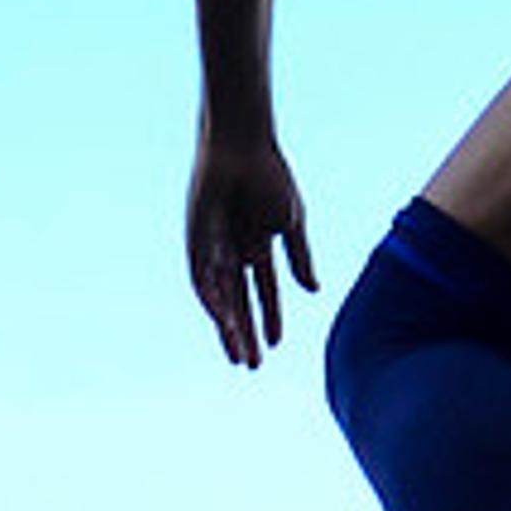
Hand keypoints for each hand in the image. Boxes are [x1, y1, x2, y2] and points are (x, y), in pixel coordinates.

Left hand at [184, 133, 315, 367]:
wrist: (241, 145)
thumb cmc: (268, 174)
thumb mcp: (291, 222)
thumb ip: (300, 258)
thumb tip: (314, 293)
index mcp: (258, 247)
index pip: (264, 292)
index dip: (270, 318)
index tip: (277, 344)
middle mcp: (233, 251)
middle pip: (239, 302)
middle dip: (245, 333)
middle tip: (252, 365)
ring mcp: (214, 246)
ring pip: (220, 296)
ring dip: (227, 326)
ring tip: (237, 353)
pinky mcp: (196, 238)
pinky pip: (202, 276)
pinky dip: (212, 298)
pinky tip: (220, 318)